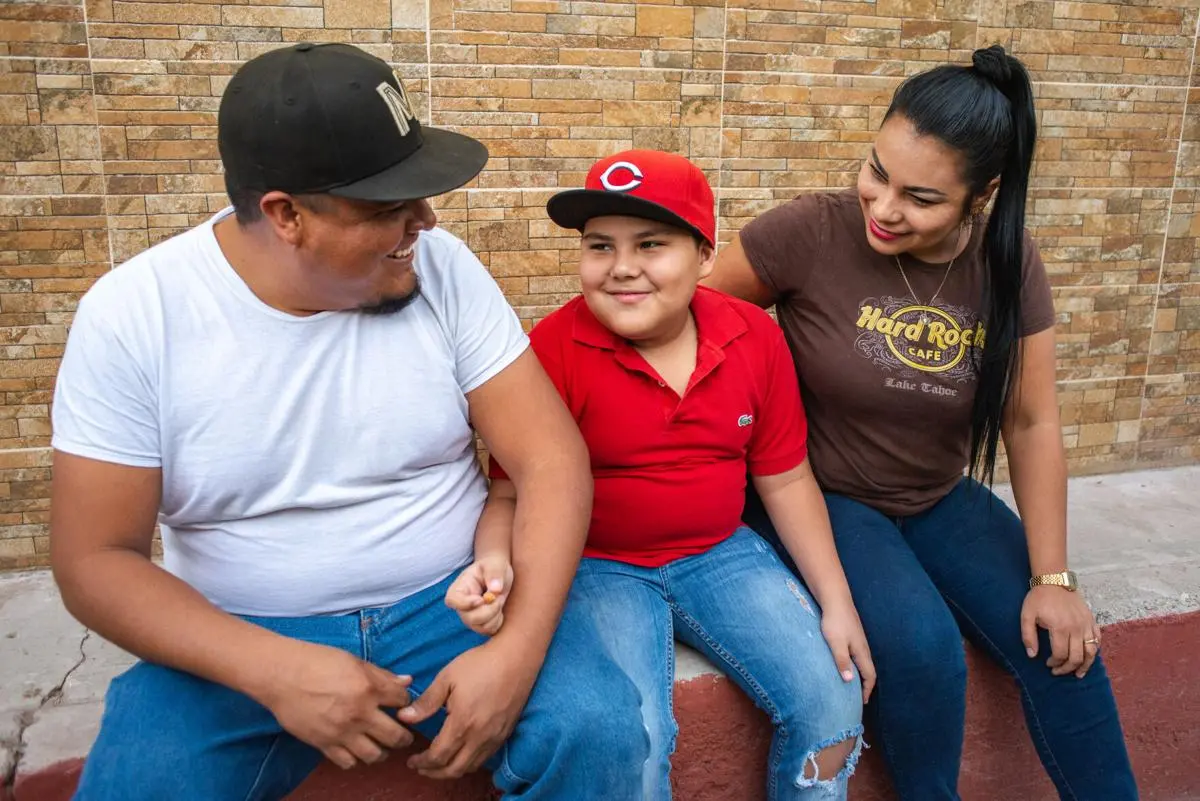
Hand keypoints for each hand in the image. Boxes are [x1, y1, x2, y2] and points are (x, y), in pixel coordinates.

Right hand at [254, 639, 414, 769]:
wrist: (282, 675)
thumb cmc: (317, 661)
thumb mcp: (354, 661)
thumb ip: (382, 674)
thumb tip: (407, 681)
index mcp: (369, 688)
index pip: (403, 701)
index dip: (405, 702)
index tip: (401, 704)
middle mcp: (359, 713)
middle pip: (396, 735)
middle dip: (404, 735)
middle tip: (402, 734)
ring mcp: (342, 732)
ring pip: (375, 755)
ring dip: (383, 752)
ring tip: (381, 745)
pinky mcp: (324, 744)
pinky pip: (348, 762)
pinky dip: (356, 759)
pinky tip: (356, 750)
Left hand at [398, 639, 537, 778]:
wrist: (517, 656)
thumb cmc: (481, 664)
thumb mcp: (447, 678)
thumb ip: (426, 702)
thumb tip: (404, 717)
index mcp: (462, 724)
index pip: (438, 757)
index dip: (422, 763)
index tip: (411, 761)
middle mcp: (480, 737)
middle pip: (453, 769)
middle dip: (434, 773)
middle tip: (420, 767)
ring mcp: (495, 737)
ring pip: (470, 767)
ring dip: (451, 771)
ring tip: (438, 764)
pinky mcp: (505, 733)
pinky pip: (484, 759)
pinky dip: (468, 763)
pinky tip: (461, 754)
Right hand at [445, 555, 512, 635]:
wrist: (500, 575)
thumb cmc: (494, 566)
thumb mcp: (494, 563)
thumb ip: (494, 573)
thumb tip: (496, 590)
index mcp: (458, 589)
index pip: (452, 601)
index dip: (466, 604)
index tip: (481, 599)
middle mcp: (461, 606)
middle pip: (469, 618)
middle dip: (489, 610)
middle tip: (500, 597)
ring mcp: (470, 618)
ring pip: (481, 627)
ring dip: (495, 615)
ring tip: (500, 600)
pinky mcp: (481, 625)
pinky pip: (490, 631)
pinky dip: (498, 622)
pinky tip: (499, 610)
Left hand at [821, 600, 876, 702]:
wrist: (835, 598)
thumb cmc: (834, 621)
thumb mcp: (836, 643)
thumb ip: (842, 661)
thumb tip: (850, 681)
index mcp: (861, 651)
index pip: (870, 675)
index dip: (867, 690)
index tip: (863, 702)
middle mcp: (863, 646)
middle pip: (868, 669)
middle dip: (865, 684)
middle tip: (859, 697)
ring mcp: (858, 639)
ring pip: (862, 661)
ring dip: (860, 674)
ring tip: (852, 684)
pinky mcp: (851, 633)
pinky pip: (856, 654)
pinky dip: (854, 663)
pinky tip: (846, 663)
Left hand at [1021, 585, 1100, 677]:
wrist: (1054, 580)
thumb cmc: (1039, 597)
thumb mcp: (1026, 615)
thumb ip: (1028, 636)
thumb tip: (1032, 655)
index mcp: (1060, 628)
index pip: (1060, 655)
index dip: (1054, 663)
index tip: (1048, 664)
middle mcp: (1076, 628)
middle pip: (1077, 657)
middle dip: (1067, 668)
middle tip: (1058, 671)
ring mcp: (1086, 624)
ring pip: (1091, 651)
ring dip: (1086, 665)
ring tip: (1079, 673)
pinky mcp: (1091, 620)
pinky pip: (1097, 639)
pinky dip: (1095, 650)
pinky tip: (1089, 657)